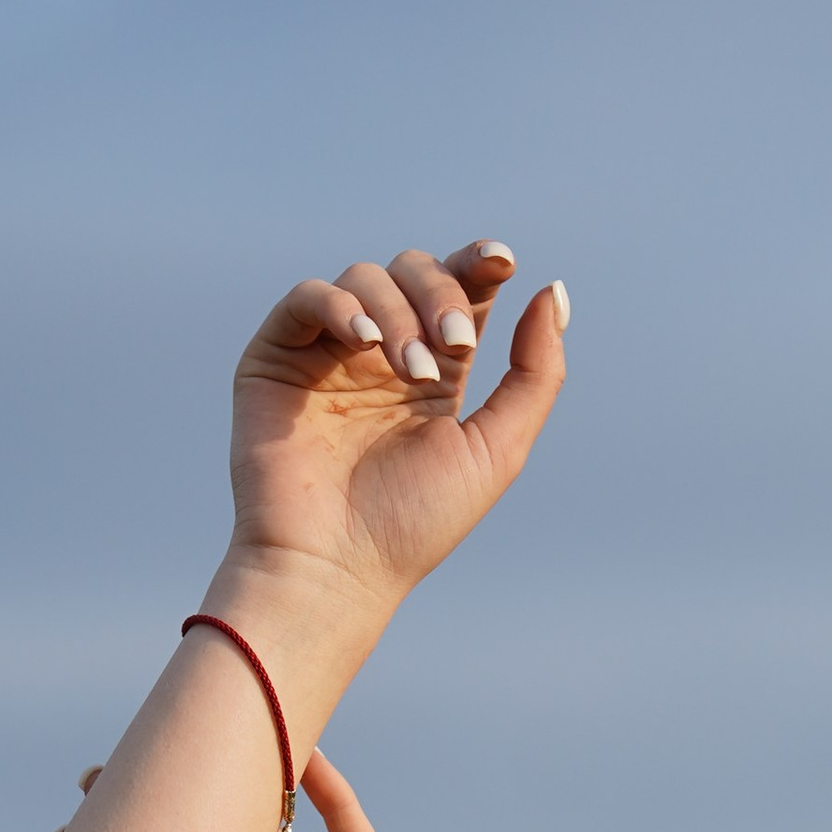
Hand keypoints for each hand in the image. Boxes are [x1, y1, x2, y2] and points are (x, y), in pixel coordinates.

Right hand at [220, 242, 566, 623]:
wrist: (334, 568)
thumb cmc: (413, 525)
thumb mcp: (497, 450)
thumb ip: (534, 375)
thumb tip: (554, 292)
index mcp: (433, 372)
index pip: (458, 292)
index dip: (479, 265)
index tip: (503, 263)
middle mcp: (380, 355)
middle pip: (415, 272)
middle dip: (442, 296)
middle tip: (455, 346)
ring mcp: (328, 353)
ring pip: (367, 278)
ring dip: (400, 314)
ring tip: (411, 371)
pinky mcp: (277, 357)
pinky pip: (307, 298)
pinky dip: (340, 305)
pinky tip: (365, 341)